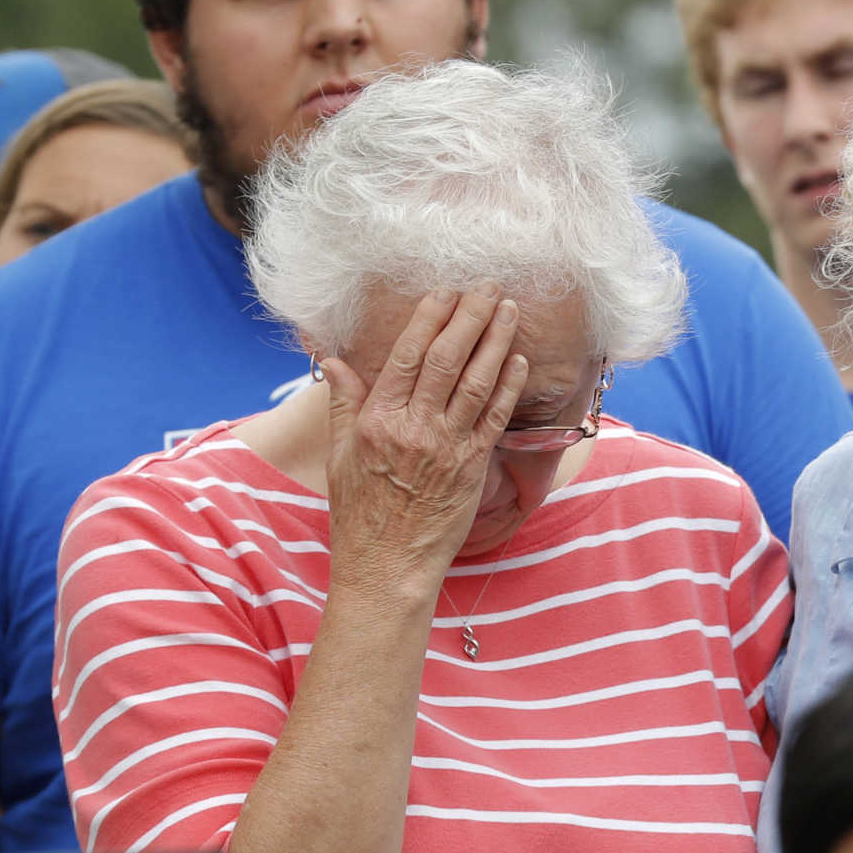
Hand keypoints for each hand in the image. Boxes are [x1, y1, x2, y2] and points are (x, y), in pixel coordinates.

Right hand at [320, 288, 528, 591]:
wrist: (387, 565)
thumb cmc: (359, 513)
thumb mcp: (338, 456)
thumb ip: (342, 404)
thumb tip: (334, 360)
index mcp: (376, 421)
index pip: (407, 357)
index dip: (430, 320)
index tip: (446, 292)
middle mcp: (412, 429)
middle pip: (447, 360)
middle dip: (471, 318)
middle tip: (490, 287)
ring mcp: (446, 447)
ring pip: (476, 383)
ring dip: (496, 342)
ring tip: (511, 310)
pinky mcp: (471, 467)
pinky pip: (493, 418)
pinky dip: (507, 386)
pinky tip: (518, 360)